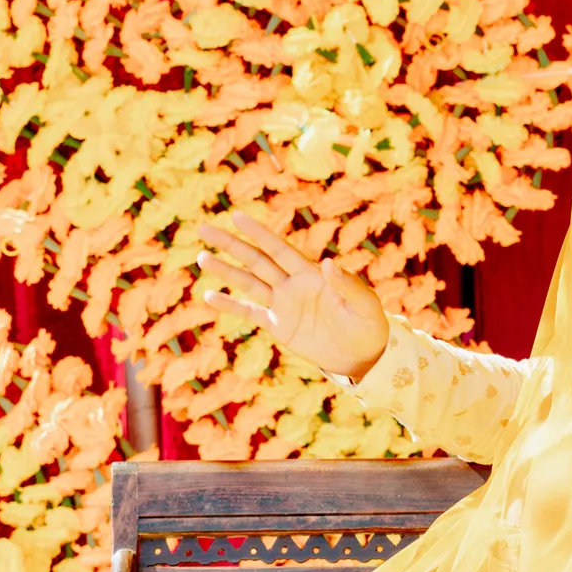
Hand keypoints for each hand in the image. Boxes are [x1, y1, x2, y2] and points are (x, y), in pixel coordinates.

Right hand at [197, 213, 389, 380]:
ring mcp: (284, 305)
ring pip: (249, 283)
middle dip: (231, 245)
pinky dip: (231, 305)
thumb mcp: (364, 304)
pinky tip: (210, 296)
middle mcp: (293, 284)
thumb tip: (328, 264)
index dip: (258, 234)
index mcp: (311, 274)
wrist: (364, 355)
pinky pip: (251, 313)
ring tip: (202, 258)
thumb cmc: (368, 325)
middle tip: (204, 228)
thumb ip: (346, 284)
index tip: (236, 217)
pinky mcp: (280, 326)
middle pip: (256, 260)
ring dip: (226, 271)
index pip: (279, 249)